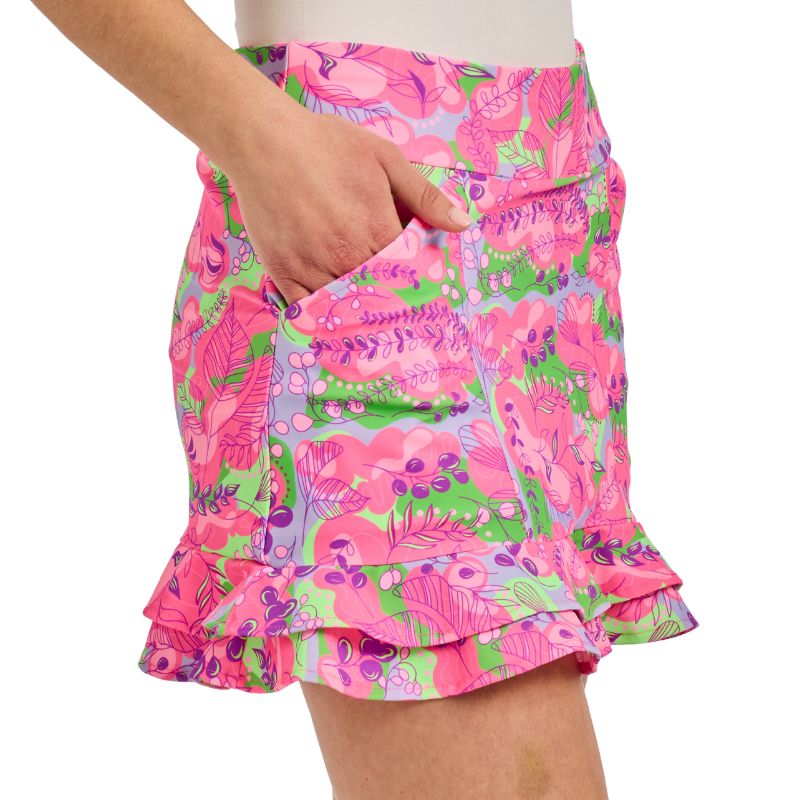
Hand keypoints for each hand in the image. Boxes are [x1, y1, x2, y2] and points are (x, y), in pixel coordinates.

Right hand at [223, 104, 472, 305]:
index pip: (408, 275)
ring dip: (358, 312)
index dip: (416, 282)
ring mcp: (312, 267)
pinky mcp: (283, 273)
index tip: (422, 292)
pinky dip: (321, 316)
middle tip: (398, 311)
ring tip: (369, 317)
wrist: (264, 140)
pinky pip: (307, 310)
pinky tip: (332, 316)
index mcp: (377, 230)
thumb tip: (462, 224)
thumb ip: (424, 196)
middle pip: (379, 296)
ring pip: (344, 307)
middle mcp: (346, 255)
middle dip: (390, 302)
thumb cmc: (326, 145)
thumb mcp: (384, 159)